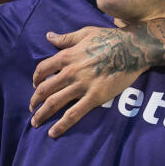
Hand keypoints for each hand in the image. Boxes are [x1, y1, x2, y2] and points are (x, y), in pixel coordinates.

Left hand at [30, 26, 145, 136]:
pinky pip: (73, 114)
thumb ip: (65, 38)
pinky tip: (52, 132)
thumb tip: (48, 36)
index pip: (42, 69)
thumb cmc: (110, 38)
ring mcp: (82, 86)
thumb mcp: (84, 33)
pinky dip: (61, 125)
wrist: (132, 49)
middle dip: (34, 101)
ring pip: (54, 103)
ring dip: (42, 114)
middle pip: (44, 89)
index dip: (35, 79)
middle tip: (31, 108)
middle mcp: (70, 72)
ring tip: (35, 122)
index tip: (34, 86)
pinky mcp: (95, 97)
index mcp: (67, 56)